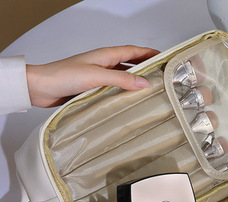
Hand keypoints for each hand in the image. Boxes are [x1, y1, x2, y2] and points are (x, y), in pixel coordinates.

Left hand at [26, 45, 158, 107]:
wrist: (41, 87)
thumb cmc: (63, 76)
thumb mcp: (96, 76)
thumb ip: (121, 79)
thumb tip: (144, 83)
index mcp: (105, 56)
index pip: (133, 51)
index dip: (149, 53)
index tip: (164, 58)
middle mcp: (103, 64)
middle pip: (130, 64)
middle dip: (146, 67)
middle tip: (161, 75)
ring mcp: (98, 77)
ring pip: (122, 77)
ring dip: (135, 81)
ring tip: (150, 89)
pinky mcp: (93, 89)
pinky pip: (114, 89)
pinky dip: (124, 92)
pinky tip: (129, 101)